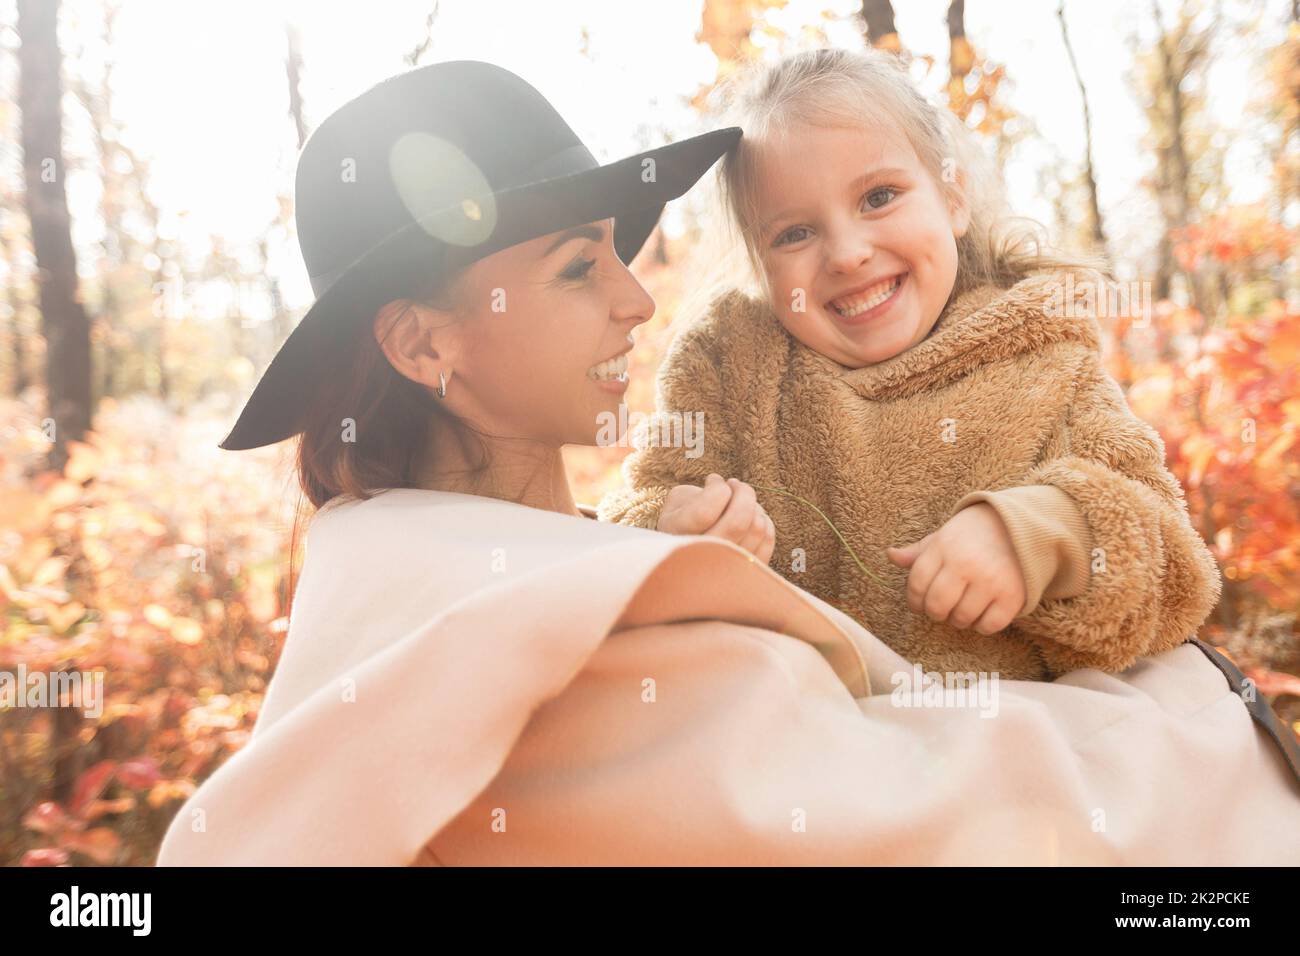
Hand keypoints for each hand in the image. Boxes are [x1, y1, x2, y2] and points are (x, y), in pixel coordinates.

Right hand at [656, 473, 775, 564]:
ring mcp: (726, 569)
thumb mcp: (678, 499)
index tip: (713, 480)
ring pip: (756, 529)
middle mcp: (700, 559)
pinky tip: (752, 515)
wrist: (686, 547)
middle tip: (735, 484)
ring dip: (754, 505)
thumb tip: (725, 489)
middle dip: (743, 492)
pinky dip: (764, 520)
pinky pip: (768, 541)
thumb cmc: (684, 515)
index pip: (706, 511)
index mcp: (677, 536)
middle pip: (738, 522)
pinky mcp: (747, 572)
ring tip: (742, 501)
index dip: (717, 487)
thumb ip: (698, 494)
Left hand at [885, 503, 1026, 634]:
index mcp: (944, 547)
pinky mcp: (1012, 596)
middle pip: (936, 606)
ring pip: (961, 619)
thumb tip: (891, 556)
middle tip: (941, 609)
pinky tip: (982, 613)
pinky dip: (982, 625)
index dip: (914, 600)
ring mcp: (990, 581)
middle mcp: (965, 564)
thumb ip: (918, 552)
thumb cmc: (973, 536)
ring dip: (958, 620)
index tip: (918, 604)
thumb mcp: (943, 537)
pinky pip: (988, 626)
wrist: (1020, 527)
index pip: (916, 584)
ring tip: (963, 608)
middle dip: (935, 613)